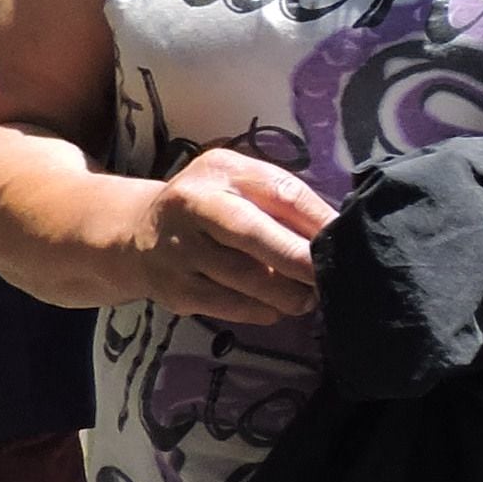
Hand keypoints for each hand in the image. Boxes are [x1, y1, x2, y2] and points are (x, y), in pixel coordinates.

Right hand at [130, 147, 332, 323]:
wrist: (136, 233)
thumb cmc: (209, 206)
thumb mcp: (239, 185)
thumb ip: (279, 202)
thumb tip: (333, 234)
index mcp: (223, 171)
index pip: (281, 192)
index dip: (318, 220)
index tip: (346, 240)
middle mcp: (195, 205)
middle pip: (253, 234)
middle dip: (299, 260)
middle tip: (329, 277)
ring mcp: (179, 249)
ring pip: (242, 277)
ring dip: (284, 293)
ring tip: (308, 298)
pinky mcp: (173, 288)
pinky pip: (225, 305)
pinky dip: (257, 310)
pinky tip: (274, 309)